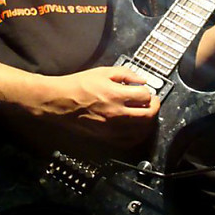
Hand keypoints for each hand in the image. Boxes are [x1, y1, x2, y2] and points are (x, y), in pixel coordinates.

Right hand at [38, 66, 159, 146]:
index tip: (145, 90)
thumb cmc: (78, 86)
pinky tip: (137, 129)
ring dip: (148, 122)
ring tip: (146, 114)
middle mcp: (116, 113)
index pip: (145, 96)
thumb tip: (141, 80)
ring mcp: (112, 128)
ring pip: (141, 130)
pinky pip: (129, 141)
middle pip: (148, 115)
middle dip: (154, 107)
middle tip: (153, 103)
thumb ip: (125, 74)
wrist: (60, 101)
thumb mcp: (103, 72)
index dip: (148, 92)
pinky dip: (137, 135)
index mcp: (116, 95)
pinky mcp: (106, 137)